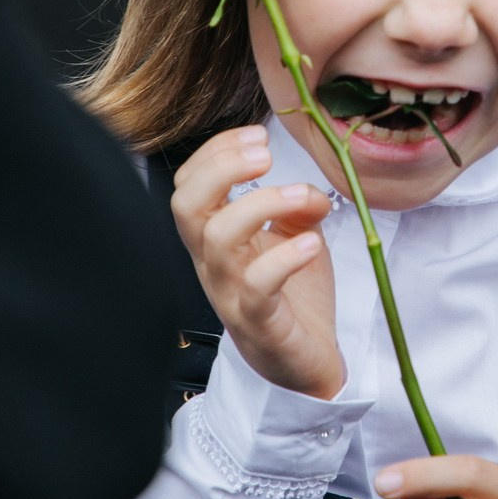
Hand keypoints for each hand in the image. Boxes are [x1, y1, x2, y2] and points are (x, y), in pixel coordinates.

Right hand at [171, 125, 339, 396]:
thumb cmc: (294, 297)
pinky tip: (311, 242)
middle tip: (265, 154)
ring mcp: (231, 293)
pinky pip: (258, 286)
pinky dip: (285, 257)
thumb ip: (296, 205)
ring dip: (261, 204)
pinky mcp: (259, 322)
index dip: (216, 152)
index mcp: (215, 237)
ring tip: (301, 196)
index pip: (189, 185)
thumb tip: (307, 186)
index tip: (259, 135)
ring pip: (218, 240)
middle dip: (221, 168)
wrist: (307, 363)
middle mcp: (212, 263)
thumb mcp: (297, 236)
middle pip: (185, 206)